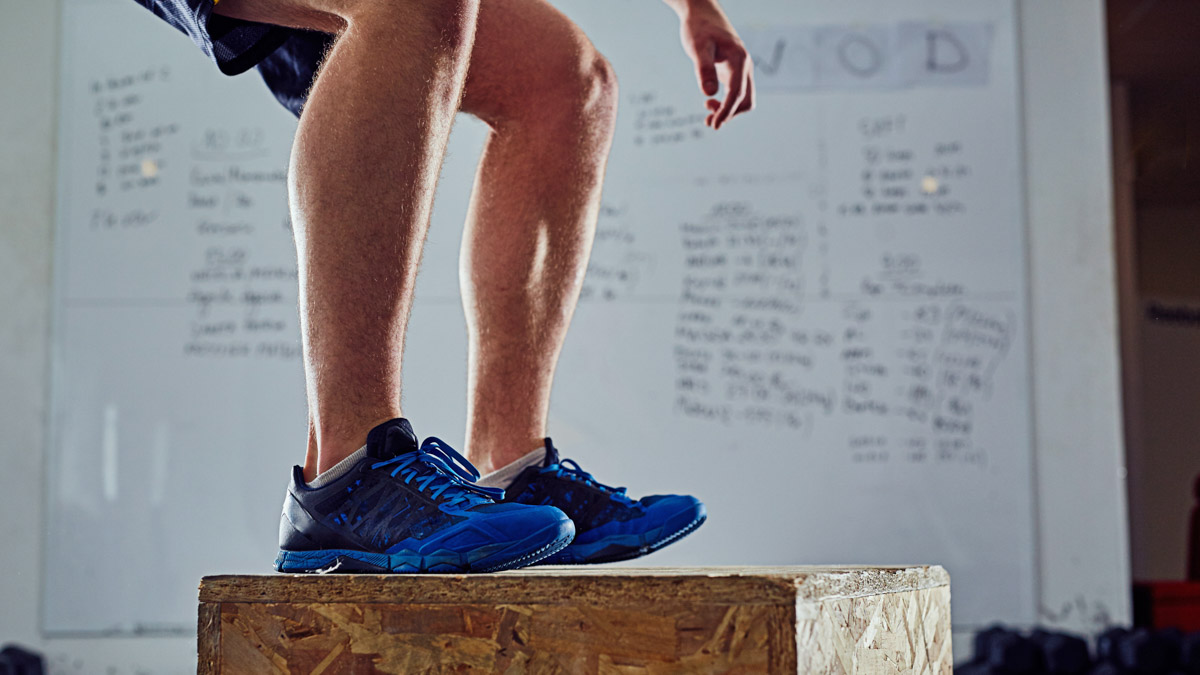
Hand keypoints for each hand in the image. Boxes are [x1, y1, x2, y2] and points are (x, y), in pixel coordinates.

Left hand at [674, 0, 753, 129]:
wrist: (702, 14)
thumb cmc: (699, 28)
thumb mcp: (697, 47)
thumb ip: (704, 69)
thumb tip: (709, 94)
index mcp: (739, 59)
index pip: (737, 92)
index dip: (727, 111)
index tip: (715, 125)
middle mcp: (745, 66)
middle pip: (746, 100)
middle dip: (729, 114)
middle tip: (708, 121)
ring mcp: (741, 69)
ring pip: (743, 99)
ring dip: (729, 111)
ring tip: (707, 115)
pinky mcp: (734, 71)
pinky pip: (736, 93)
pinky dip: (726, 104)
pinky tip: (710, 103)